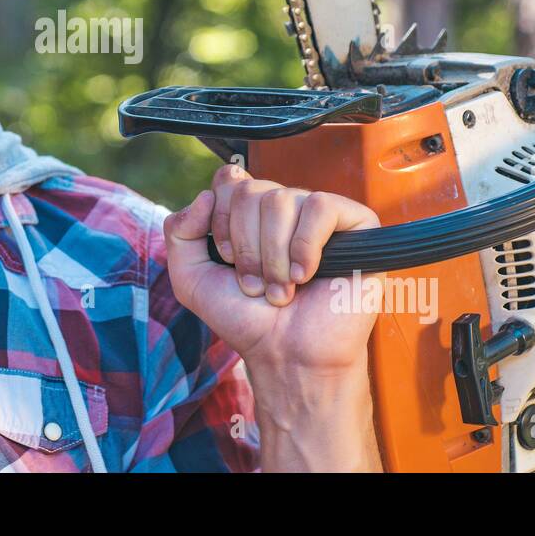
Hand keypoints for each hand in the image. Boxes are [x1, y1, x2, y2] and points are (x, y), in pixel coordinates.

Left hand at [162, 164, 383, 373]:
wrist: (286, 355)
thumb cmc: (246, 319)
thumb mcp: (191, 279)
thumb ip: (179, 233)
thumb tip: (206, 194)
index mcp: (251, 214)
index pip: (229, 180)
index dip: (221, 218)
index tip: (226, 257)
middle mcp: (285, 208)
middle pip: (251, 191)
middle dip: (245, 246)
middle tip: (256, 286)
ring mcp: (319, 216)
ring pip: (282, 199)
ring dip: (272, 255)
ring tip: (281, 290)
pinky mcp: (355, 225)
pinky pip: (321, 206)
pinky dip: (305, 245)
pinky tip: (305, 275)